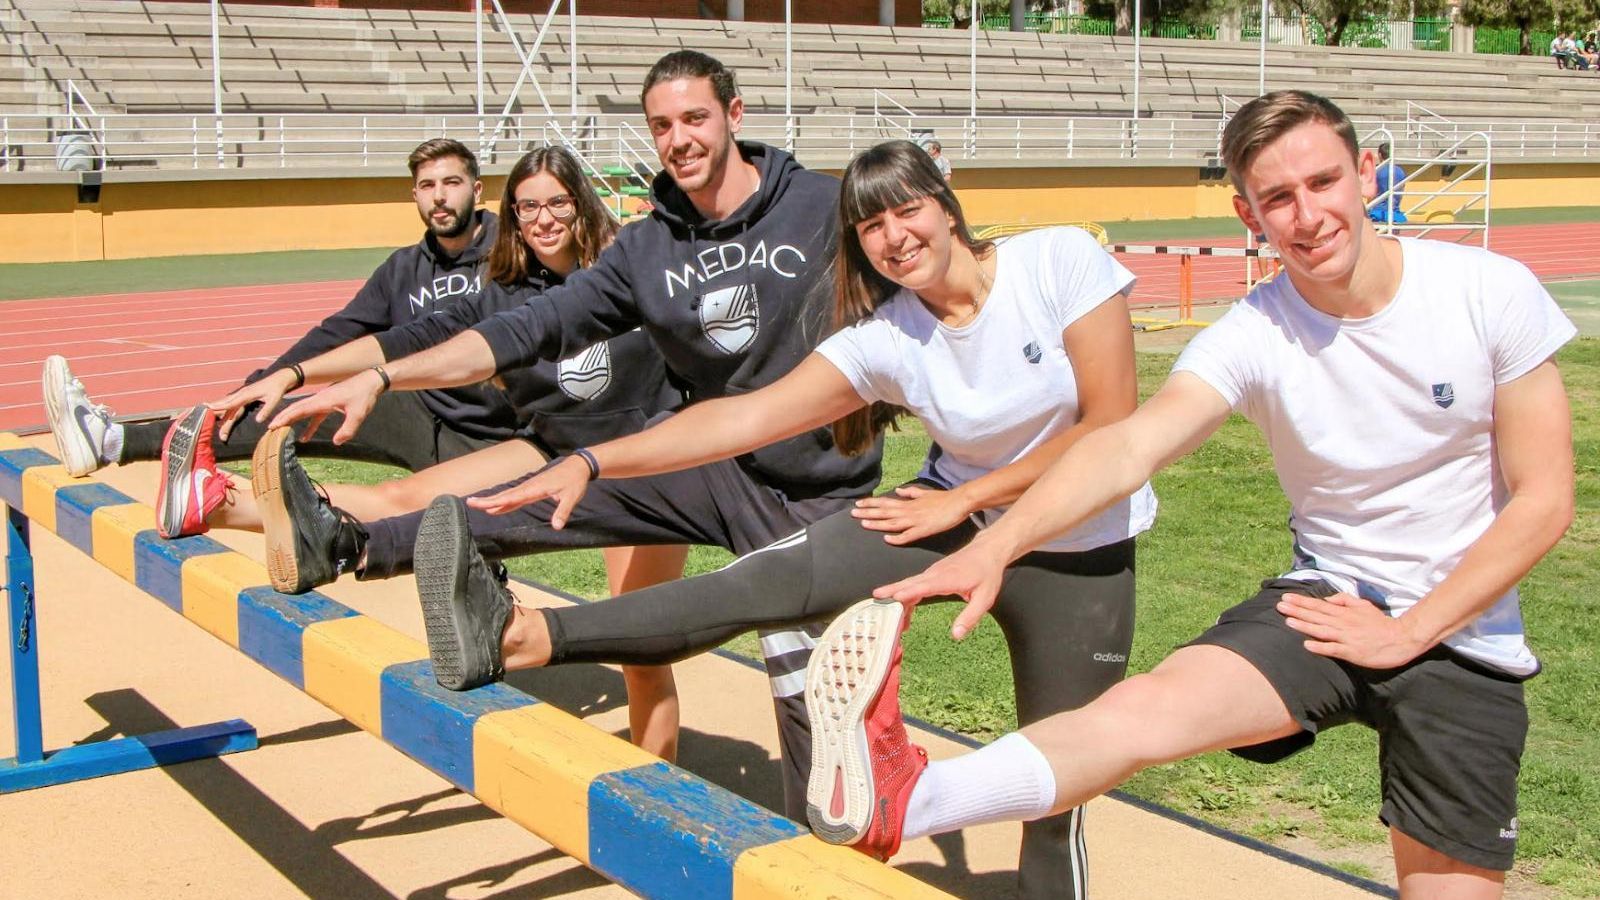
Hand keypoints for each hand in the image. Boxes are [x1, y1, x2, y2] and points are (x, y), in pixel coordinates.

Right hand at [208, 368, 297, 440]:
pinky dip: (224, 406)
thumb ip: (266, 411)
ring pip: (227, 402)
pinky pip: (232, 402)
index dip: (220, 406)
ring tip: (206, 411)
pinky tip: (219, 410)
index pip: (231, 403)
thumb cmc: (277, 390)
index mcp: (247, 395)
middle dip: (214, 408)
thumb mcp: (274, 400)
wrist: (280, 379)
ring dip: (218, 407)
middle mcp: (242, 393)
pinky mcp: (245, 395)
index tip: (209, 409)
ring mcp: (243, 394)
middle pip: (226, 403)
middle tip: (202, 412)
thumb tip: (258, 421)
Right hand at [267, 369, 383, 444]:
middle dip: (283, 418)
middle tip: (270, 429)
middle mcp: (319, 399)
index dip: (285, 417)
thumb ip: (348, 429)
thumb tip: (337, 442)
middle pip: (296, 409)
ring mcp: (324, 401)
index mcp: (323, 400)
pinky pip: (315, 416)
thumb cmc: (364, 395)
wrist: (371, 381)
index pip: (299, 409)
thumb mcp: (358, 414)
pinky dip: (309, 426)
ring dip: (292, 421)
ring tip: (281, 432)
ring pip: (304, 412)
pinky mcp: (330, 404)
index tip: (273, 425)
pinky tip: (305, 437)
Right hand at [467, 455, 590, 522]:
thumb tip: (556, 526)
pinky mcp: (533, 489)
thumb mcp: (572, 497)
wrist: (578, 466)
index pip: (512, 498)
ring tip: (478, 505)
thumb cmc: (575, 481)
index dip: (496, 502)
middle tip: (470, 503)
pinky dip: (505, 502)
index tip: (482, 505)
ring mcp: (530, 487)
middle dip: (487, 500)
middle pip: (505, 495)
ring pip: (508, 495)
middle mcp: (529, 487)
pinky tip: (498, 508)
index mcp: (535, 489)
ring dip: (494, 500)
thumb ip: (563, 511)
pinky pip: (515, 496)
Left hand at [851, 484, 972, 544]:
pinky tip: (887, 540)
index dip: (871, 503)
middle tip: (852, 513)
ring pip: (893, 522)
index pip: (886, 502)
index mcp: (908, 503)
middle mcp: (909, 511)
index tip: (858, 503)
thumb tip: (898, 490)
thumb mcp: (924, 493)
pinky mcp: (924, 530)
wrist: (959, 502)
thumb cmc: (943, 499)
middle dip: (868, 512)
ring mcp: (915, 520)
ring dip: (878, 523)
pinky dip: (898, 538)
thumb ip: (910, 493)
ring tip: (863, 524)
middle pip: (885, 512)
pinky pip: (909, 535)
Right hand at [873, 537, 1009, 640]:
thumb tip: (956, 635)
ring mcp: (932, 573)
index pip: (925, 586)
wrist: (987, 551)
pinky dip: (905, 593)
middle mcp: (936, 574)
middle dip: (892, 590)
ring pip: (910, 583)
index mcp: (948, 578)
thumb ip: (970, 617)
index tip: (895, 597)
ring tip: (880, 605)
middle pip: (910, 582)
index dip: (910, 591)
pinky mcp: (932, 574)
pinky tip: (900, 605)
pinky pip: (915, 584)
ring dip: (896, 593)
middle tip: (876, 598)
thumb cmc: (987, 574)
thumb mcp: (985, 598)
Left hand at [1277, 592, 1429, 668]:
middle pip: (1316, 616)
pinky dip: (1320, 647)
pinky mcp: (1352, 652)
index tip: (1286, 597)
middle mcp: (1343, 623)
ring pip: (1322, 630)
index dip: (1301, 602)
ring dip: (1304, 626)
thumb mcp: (1363, 605)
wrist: (1401, 639)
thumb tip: (1327, 598)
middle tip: (1279, 606)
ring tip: (1287, 621)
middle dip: (1297, 611)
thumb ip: (1345, 600)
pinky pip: (1334, 649)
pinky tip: (1307, 645)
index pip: (1319, 605)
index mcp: (1345, 612)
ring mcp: (1347, 637)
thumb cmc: (1381, 623)